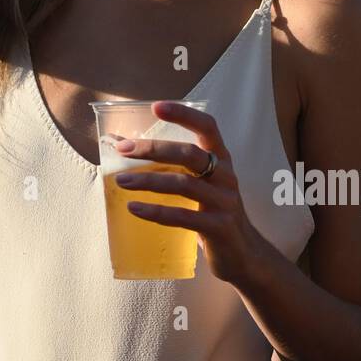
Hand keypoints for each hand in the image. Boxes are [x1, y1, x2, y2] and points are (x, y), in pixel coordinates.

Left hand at [113, 100, 270, 287]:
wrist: (243, 254)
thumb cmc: (210, 211)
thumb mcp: (196, 183)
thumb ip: (165, 164)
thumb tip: (117, 143)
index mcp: (221, 158)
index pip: (207, 126)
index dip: (184, 114)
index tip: (156, 106)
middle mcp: (226, 175)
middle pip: (190, 154)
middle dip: (154, 149)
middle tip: (123, 150)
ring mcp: (225, 202)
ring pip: (184, 184)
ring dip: (149, 181)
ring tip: (121, 181)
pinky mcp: (220, 227)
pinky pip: (184, 217)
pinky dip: (157, 212)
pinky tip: (134, 209)